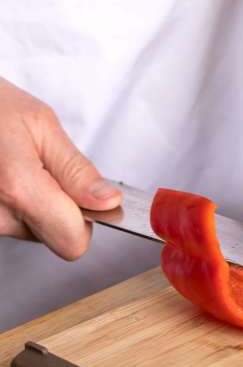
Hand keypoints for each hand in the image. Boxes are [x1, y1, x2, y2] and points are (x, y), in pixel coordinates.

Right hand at [0, 78, 120, 258]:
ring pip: (36, 231)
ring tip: (19, 166)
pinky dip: (18, 204)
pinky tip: (6, 176)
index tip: (89, 196)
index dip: (88, 220)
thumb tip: (108, 203)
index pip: (73, 241)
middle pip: (56, 238)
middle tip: (47, 171)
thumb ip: (77, 170)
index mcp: (18, 189)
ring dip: (38, 204)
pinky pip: (15, 223)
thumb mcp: (41, 124)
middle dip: (64, 210)